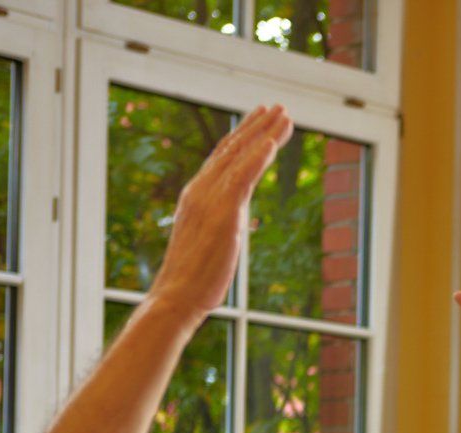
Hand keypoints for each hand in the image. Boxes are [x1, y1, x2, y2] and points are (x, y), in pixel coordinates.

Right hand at [148, 105, 292, 322]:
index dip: (244, 137)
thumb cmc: (193, 278)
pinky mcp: (222, 214)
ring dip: (264, 133)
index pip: (223, 159)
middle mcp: (201, 191)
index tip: (261, 121)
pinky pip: (241, 178)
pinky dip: (257, 158)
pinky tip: (272, 142)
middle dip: (257, 126)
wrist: (175, 296)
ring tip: (284, 115)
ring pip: (240, 157)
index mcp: (198, 196)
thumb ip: (221, 224)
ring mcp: (210, 200)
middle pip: (233, 150)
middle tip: (279, 107)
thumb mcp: (210, 242)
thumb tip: (232, 223)